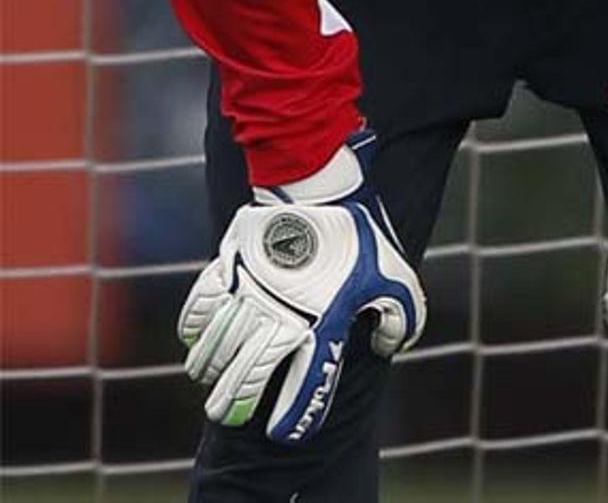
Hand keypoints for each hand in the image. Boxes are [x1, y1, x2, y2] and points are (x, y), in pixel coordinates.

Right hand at [177, 132, 424, 442]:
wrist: (320, 187)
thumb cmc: (360, 235)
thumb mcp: (396, 276)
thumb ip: (400, 318)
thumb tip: (386, 348)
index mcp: (321, 323)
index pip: (305, 382)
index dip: (296, 414)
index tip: (285, 434)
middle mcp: (279, 316)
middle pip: (245, 376)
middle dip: (234, 402)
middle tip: (227, 414)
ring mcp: (248, 294)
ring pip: (216, 347)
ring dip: (210, 369)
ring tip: (209, 382)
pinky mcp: (228, 269)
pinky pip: (200, 308)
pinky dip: (192, 329)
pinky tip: (193, 342)